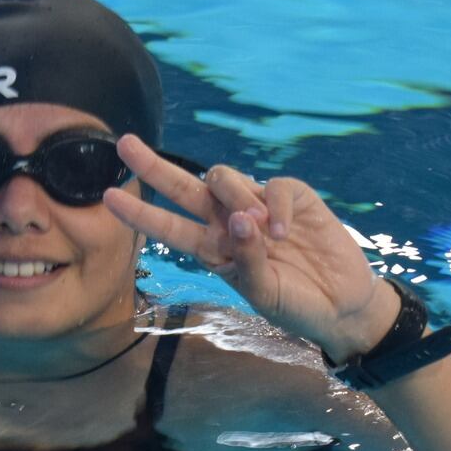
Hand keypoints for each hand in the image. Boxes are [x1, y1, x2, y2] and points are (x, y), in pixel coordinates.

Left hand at [104, 136, 398, 360]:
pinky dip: (274, 206)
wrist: (341, 305)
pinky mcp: (292, 197)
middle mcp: (229, 223)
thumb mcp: (264, 294)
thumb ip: (247, 261)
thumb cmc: (296, 305)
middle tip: (125, 145)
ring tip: (254, 227)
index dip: (141, 212)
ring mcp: (260, 206)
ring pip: (224, 179)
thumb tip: (242, 220)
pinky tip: (282, 231)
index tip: (108, 198)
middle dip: (154, 166)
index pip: (170, 226)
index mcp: (214, 250)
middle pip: (184, 187)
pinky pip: (272, 186)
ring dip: (230, 196)